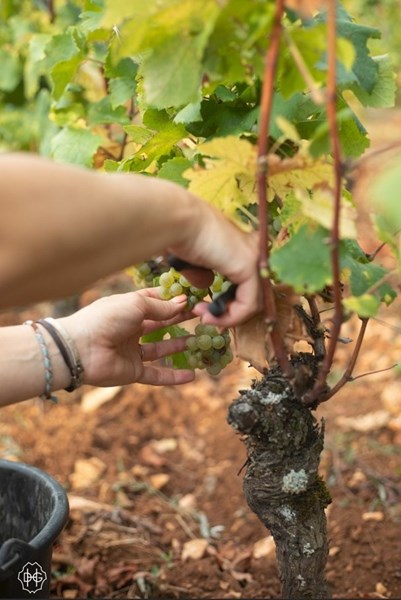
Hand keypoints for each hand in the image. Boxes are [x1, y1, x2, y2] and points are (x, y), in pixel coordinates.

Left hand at [59, 289, 194, 387]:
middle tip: (204, 315)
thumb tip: (182, 303)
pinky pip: (156, 374)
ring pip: (161, 348)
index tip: (193, 297)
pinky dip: (173, 376)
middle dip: (181, 319)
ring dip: (180, 345)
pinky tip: (192, 375)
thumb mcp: (135, 305)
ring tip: (202, 341)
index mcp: (128, 308)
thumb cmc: (105, 319)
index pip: (155, 301)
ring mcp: (131, 350)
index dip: (173, 299)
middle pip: (161, 323)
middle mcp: (130, 328)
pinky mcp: (132, 371)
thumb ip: (160, 307)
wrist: (80, 349)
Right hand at [171, 203, 259, 326]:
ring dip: (227, 317)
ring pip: (252, 302)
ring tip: (204, 317)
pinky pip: (248, 305)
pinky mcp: (249, 267)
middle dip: (229, 311)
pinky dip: (230, 317)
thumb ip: (203, 273)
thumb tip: (207, 284)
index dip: (230, 302)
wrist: (176, 221)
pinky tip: (209, 317)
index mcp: (242, 244)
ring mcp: (254, 258)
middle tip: (205, 317)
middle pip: (252, 293)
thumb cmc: (177, 234)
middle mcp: (253, 249)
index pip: (246, 282)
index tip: (204, 308)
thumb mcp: (193, 259)